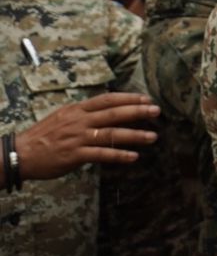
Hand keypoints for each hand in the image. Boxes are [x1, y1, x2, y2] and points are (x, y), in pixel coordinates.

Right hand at [14, 92, 160, 180]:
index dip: (128, 98)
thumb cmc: (43, 136)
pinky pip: (101, 154)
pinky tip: (133, 157)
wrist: (20, 154)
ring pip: (111, 134)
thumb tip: (108, 111)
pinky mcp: (74, 155)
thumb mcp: (63, 117)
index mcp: (77, 110)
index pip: (107, 99)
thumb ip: (85, 114)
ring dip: (134, 135)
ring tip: (153, 137)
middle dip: (137, 111)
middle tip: (156, 111)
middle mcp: (79, 121)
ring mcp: (77, 138)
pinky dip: (118, 155)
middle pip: (113, 113)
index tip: (146, 98)